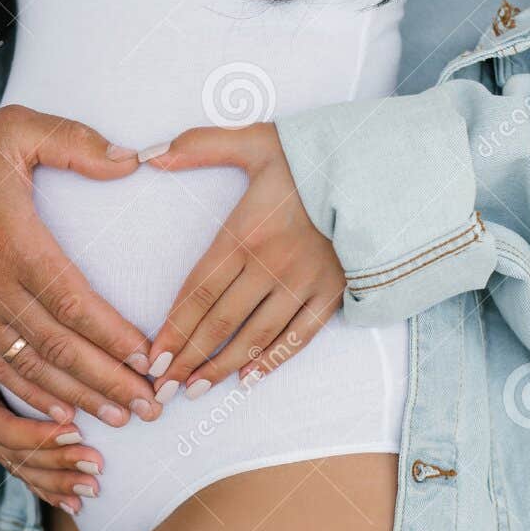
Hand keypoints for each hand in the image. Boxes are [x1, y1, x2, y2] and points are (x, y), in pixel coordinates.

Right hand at [0, 105, 159, 426]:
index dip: (113, 336)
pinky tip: (64, 416)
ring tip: (122, 418)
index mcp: (13, 241)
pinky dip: (33, 397)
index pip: (73, 301)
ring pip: (32, 369)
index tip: (150, 358)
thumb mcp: (16, 127)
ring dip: (79, 398)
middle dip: (109, 382)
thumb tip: (132, 160)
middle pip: (59, 348)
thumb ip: (76, 142)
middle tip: (152, 405)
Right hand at [0, 318, 102, 515]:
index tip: (74, 430)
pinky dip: (51, 488)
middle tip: (96, 463)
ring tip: (93, 487)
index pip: (0, 429)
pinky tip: (75, 504)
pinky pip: (29, 472)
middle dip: (58, 462)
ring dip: (60, 480)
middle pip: (17, 455)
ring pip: (26, 469)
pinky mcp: (10, 443)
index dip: (36, 435)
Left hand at [142, 123, 345, 397]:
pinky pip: (298, 337)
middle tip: (162, 387)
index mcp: (244, 234)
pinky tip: (248, 381)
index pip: (197, 292)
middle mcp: (270, 266)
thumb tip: (148, 155)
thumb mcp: (255, 141)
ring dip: (222, 367)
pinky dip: (272, 361)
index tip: (151, 357)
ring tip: (194, 390)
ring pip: (255, 337)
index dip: (172, 328)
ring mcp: (304, 284)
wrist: (381, 168)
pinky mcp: (334, 293)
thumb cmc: (313, 154)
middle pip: (219, 323)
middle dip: (187, 358)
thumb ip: (199, 146)